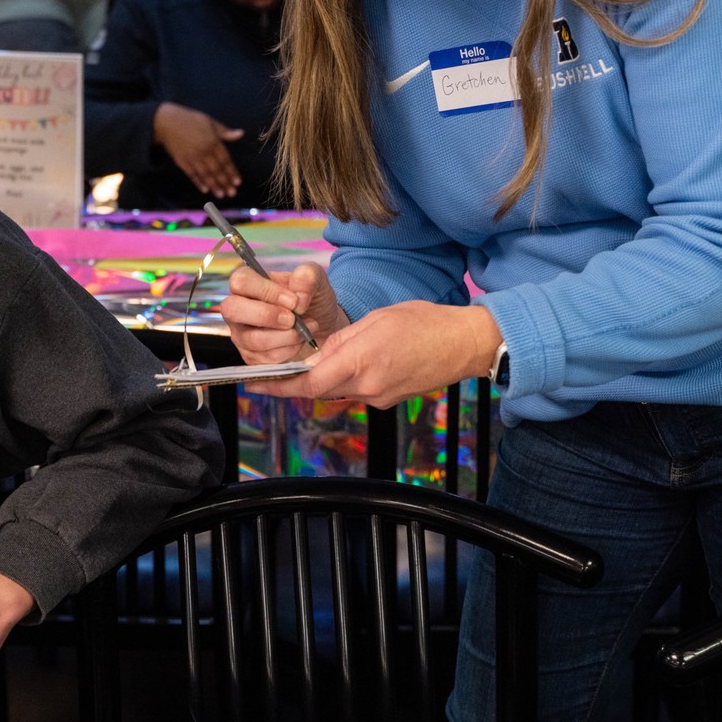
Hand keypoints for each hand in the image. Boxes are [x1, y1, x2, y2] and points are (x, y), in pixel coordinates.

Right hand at [152, 102, 243, 198]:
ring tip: (221, 195)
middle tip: (232, 193)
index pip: (225, 160)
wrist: (166, 122)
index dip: (232, 172)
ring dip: (214, 186)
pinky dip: (198, 183)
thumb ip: (225, 132)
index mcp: (213, 142)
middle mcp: (204, 152)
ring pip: (206, 174)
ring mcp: (192, 158)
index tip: (238, 182)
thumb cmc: (190, 120)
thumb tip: (241, 134)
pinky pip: (192, 174)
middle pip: (216, 170)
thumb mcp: (210, 122)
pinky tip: (205, 190)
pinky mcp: (182, 162)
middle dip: (225, 182)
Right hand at [221, 261, 346, 363]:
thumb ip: (308, 276)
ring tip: (306, 329)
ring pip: (252, 338)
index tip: (293, 301)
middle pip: (232, 309)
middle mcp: (238, 308)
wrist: (324, 329)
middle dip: (266, 315)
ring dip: (285, 336)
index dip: (266, 291)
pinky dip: (288, 351)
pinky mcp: (251, 357)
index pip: (241, 281)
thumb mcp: (316, 281)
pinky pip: (264, 358)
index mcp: (248, 283)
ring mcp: (241, 334)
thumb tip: (298, 293)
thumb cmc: (312, 301)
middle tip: (292, 319)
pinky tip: (300, 341)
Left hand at [244, 300, 503, 408]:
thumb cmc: (424, 323)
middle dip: (297, 379)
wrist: (465, 345)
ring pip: (337, 390)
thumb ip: (342, 339)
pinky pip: (356, 390)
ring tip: (328, 353)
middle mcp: (367, 388)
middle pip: (319, 389)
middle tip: (278, 367)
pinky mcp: (388, 400)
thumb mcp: (375, 320)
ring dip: (325, 376)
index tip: (256, 382)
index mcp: (361, 363)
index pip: (308, 383)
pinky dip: (347, 377)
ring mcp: (379, 398)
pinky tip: (358, 358)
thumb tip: (317, 353)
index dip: (278, 385)